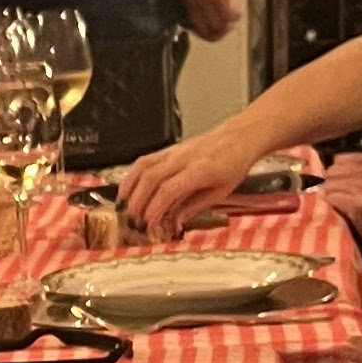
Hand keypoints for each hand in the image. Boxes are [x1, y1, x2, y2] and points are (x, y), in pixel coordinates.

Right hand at [118, 120, 257, 233]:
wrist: (236, 138)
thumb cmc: (233, 166)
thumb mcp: (221, 192)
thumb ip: (195, 206)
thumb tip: (174, 223)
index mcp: (200, 171)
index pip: (170, 189)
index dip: (155, 208)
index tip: (149, 223)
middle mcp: (183, 159)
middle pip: (151, 179)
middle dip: (139, 202)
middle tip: (135, 221)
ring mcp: (173, 152)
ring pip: (143, 167)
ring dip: (130, 188)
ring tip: (124, 207)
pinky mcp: (168, 150)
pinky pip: (144, 161)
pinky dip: (132, 175)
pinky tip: (126, 189)